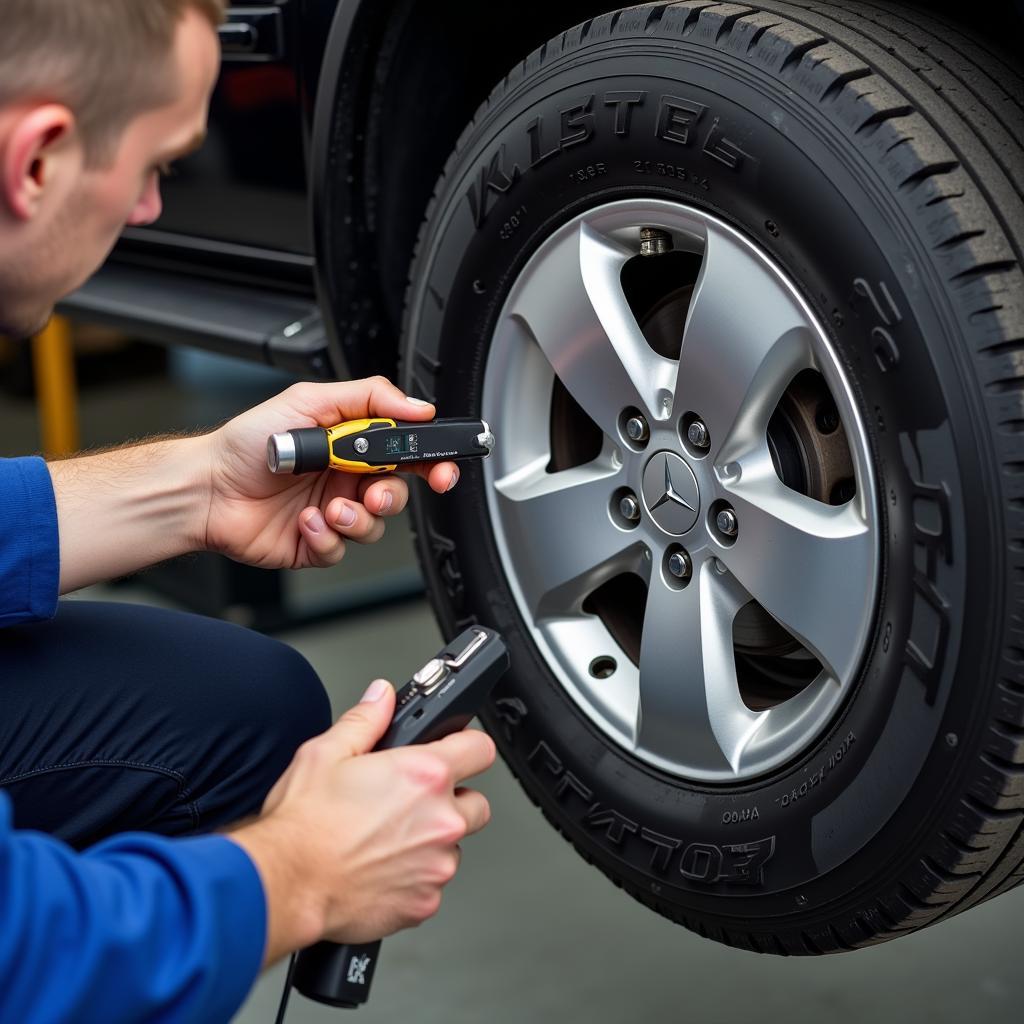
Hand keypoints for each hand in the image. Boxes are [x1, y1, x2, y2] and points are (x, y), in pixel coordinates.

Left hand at [202, 378, 460, 568]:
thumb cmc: (248, 443)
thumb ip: (368, 398)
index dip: (432, 462)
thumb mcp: (309, 401)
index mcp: (352, 444)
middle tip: (375, 495)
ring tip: (329, 508)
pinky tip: (304, 521)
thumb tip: (415, 406)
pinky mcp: (316, 544)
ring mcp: (333, 513)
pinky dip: (326, 537)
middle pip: (397, 494)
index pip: (407, 453)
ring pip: (373, 527)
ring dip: (354, 519)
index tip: (443, 471)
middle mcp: (346, 479)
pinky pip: (341, 550)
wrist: (208, 488)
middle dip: (392, 497)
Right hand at [229, 681, 495, 961]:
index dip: (467, 746)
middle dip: (453, 801)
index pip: (480, 749)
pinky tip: (381, 869)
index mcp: (424, 775)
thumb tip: (383, 697)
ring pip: (453, 847)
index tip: (456, 752)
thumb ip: (366, 720)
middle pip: (476, 804)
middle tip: (413, 803)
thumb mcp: (327, 752)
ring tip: (388, 839)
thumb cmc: (303, 825)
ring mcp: (436, 864)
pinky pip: (433, 884)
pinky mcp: (425, 903)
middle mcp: (440, 820)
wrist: (285, 884)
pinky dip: (415, 878)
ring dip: (432, 842)